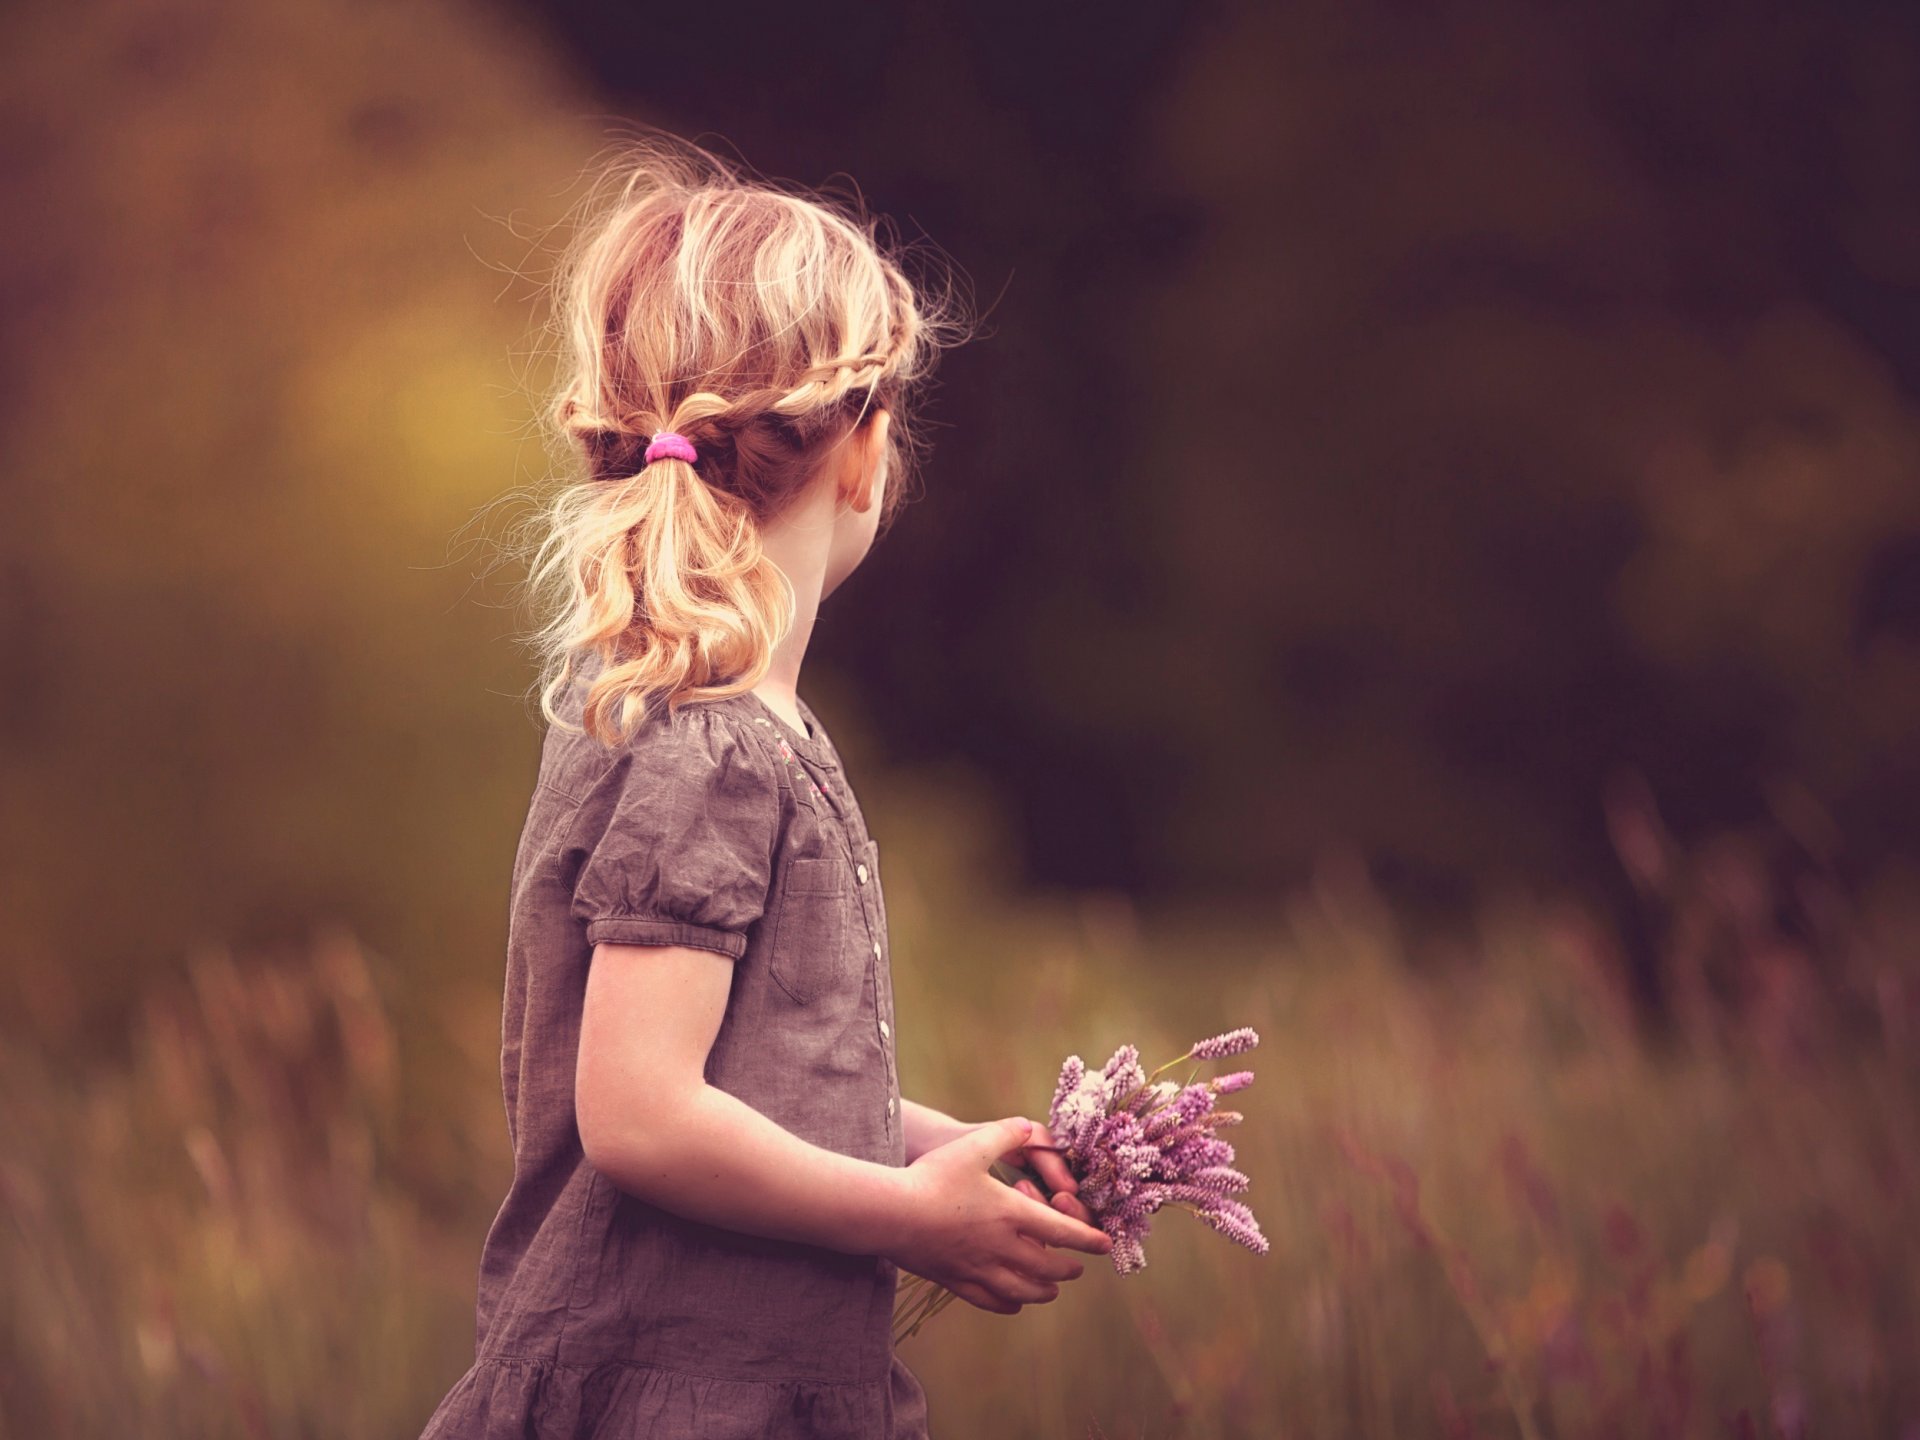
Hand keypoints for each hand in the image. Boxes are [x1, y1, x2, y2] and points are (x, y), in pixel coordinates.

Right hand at [883, 1116, 1112, 1314]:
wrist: (891, 1214)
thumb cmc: (932, 1177)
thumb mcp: (971, 1146)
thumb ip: (1004, 1133)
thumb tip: (1026, 1126)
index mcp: (1011, 1214)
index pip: (1063, 1233)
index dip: (1089, 1240)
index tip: (1104, 1245)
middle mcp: (1002, 1247)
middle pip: (1048, 1269)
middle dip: (1068, 1269)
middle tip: (1076, 1268)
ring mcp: (979, 1269)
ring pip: (1024, 1292)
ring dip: (1044, 1291)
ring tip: (1051, 1290)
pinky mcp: (956, 1281)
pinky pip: (992, 1302)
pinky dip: (1009, 1305)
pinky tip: (1014, 1302)